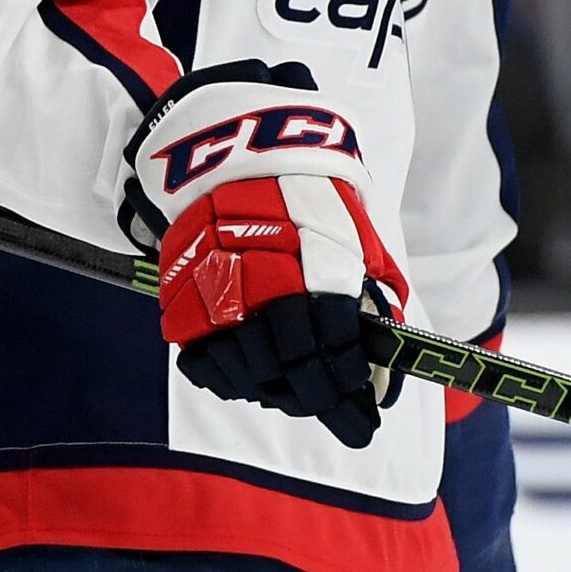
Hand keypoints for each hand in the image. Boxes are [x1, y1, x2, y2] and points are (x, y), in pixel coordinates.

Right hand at [122, 61, 404, 448]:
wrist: (233, 153)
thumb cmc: (304, 195)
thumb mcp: (351, 234)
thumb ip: (369, 294)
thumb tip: (388, 356)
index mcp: (312, 268)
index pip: (335, 352)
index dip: (353, 392)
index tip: (367, 417)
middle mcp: (263, 288)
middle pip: (292, 373)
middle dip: (321, 403)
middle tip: (341, 418)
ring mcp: (217, 297)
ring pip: (248, 376)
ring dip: (278, 395)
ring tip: (298, 397)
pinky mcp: (183, 300)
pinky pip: (205, 364)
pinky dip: (231, 381)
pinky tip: (254, 380)